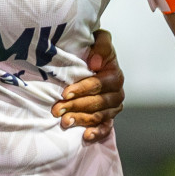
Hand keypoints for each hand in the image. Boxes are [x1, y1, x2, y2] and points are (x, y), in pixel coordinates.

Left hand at [52, 29, 124, 143]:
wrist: (94, 61)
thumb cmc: (93, 50)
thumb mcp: (100, 39)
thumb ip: (101, 45)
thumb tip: (95, 62)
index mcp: (114, 75)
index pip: (99, 84)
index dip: (82, 89)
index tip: (65, 93)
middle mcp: (117, 93)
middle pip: (97, 103)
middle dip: (76, 106)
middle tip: (57, 109)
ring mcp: (113, 107)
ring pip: (98, 116)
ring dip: (81, 120)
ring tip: (64, 121)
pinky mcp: (108, 118)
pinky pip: (106, 128)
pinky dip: (97, 133)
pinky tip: (85, 136)